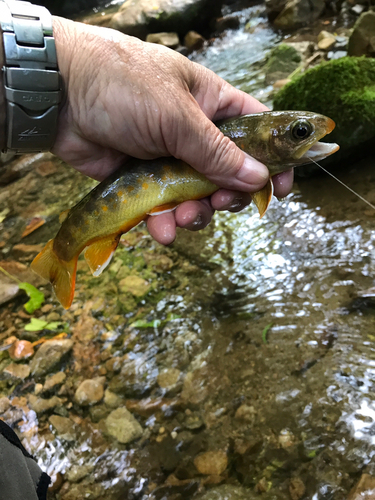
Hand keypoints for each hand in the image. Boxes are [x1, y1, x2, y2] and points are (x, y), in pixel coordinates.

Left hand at [52, 18, 292, 243]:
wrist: (60, 95)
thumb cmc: (123, 85)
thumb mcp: (178, 116)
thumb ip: (217, 152)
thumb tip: (259, 178)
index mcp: (213, 106)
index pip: (258, 133)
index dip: (274, 161)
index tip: (281, 189)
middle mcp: (196, 135)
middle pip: (231, 176)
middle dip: (229, 197)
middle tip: (221, 202)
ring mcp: (170, 160)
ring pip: (199, 199)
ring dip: (197, 215)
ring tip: (183, 217)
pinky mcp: (145, 182)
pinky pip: (165, 210)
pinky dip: (166, 224)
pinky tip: (160, 229)